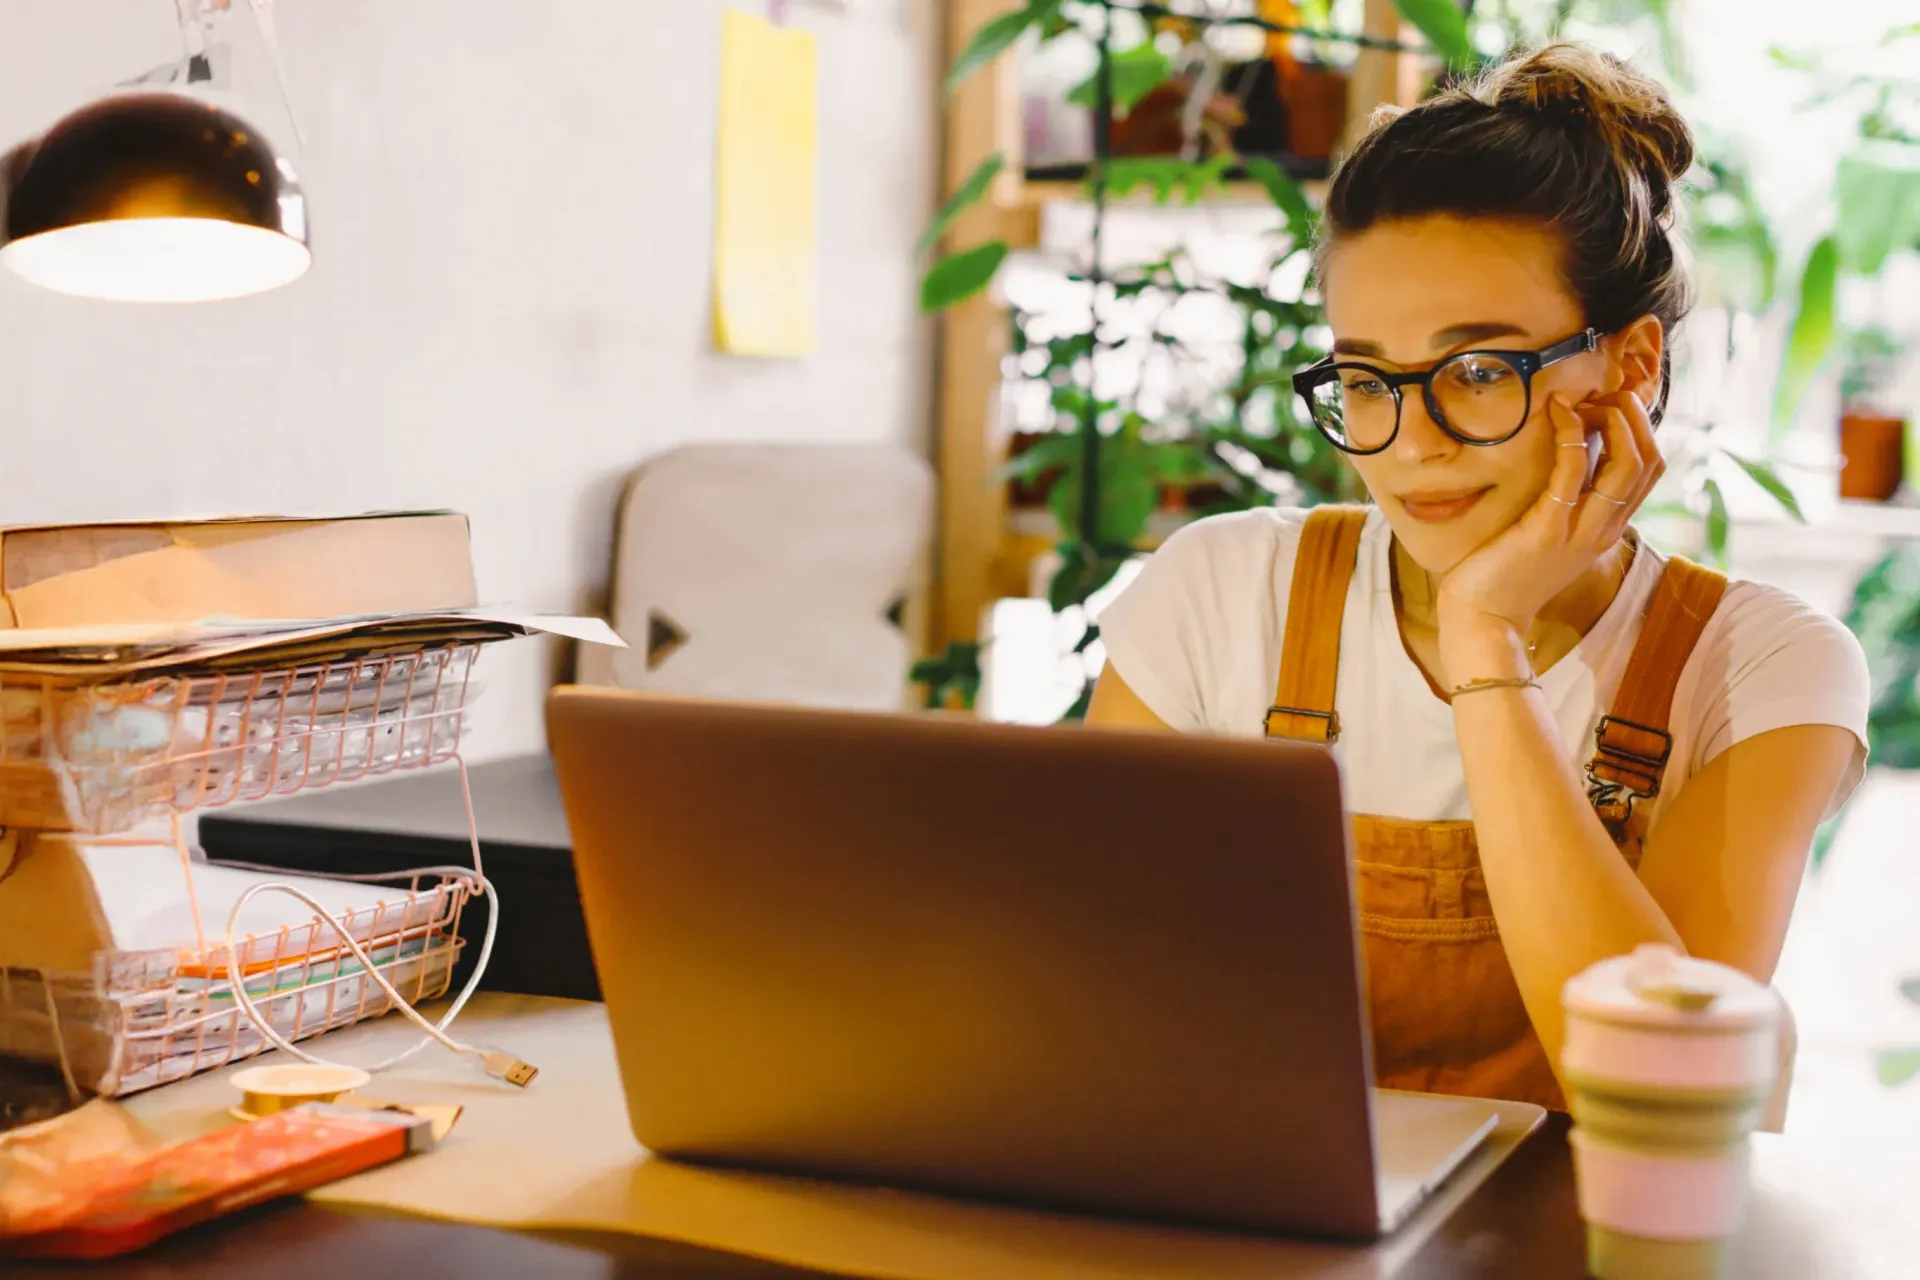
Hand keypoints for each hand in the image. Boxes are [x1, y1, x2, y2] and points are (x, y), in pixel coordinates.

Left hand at [1435, 390, 1662, 667]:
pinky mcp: (1547, 530)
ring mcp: (1580, 532)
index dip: (1640, 428)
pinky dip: (1572, 436)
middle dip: (1634, 417)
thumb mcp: (1551, 533)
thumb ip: (1568, 500)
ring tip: (1585, 398)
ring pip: (1627, 466)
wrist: (1484, 618)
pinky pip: (1573, 474)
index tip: (1609, 404)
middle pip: (1649, 462)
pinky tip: (1558, 414)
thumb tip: (1571, 450)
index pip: (1650, 470)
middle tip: (1603, 393)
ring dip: (1613, 421)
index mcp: (1607, 528)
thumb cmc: (1507, 571)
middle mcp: (1603, 530)